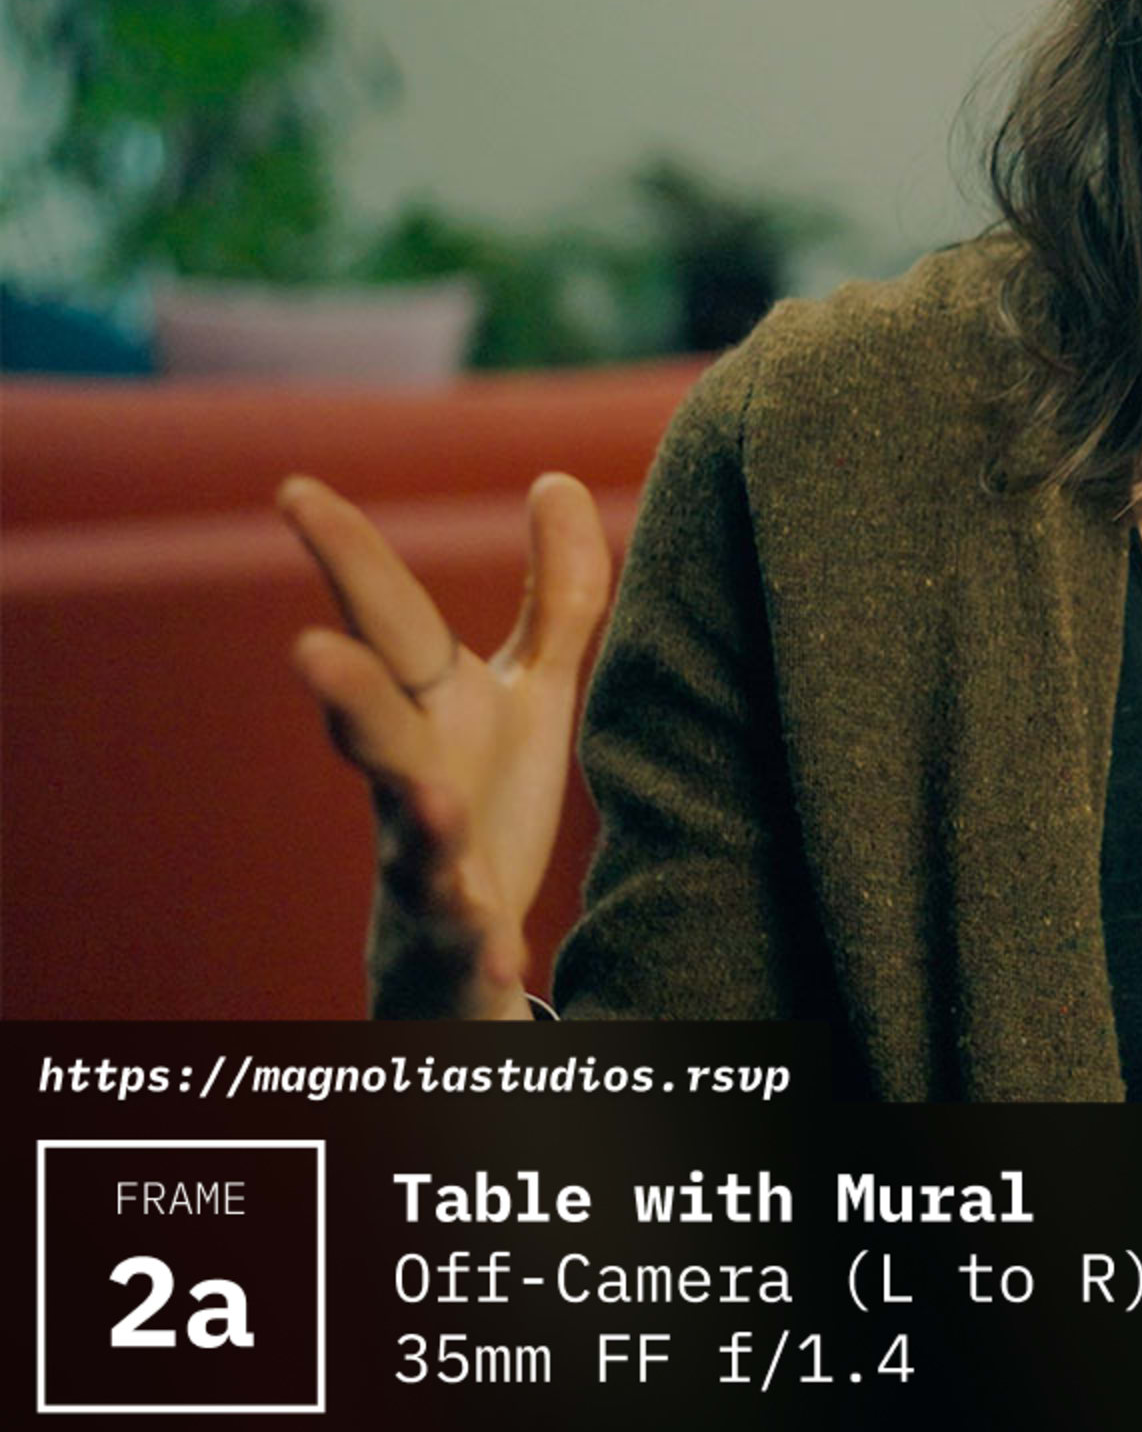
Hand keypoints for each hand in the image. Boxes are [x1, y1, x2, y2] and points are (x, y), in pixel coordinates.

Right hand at [273, 473, 611, 1019]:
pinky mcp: (462, 937)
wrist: (458, 947)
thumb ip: (555, 599)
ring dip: (422, 820)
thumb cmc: (488, 800)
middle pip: (376, 731)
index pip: (387, 624)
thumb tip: (555, 478)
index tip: (295, 490)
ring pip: (413, 842)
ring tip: (435, 800)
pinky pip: (468, 941)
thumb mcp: (530, 695)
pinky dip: (482, 945)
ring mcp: (429, 865)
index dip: (346, 559)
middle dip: (345, 693)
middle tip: (310, 647)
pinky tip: (504, 952)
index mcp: (428, 711)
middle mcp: (413, 780)